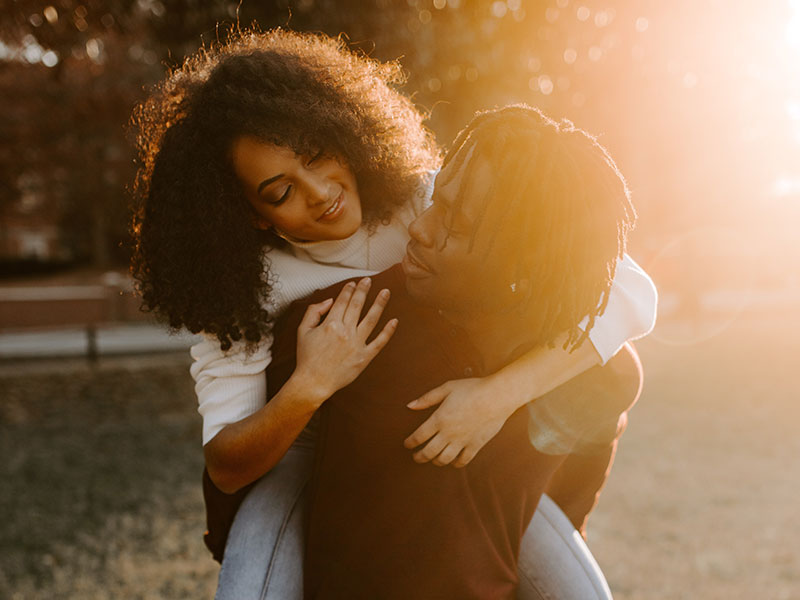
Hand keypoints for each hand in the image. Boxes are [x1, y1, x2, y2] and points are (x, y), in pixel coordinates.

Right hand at [294, 277, 396, 404]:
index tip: (354, 283)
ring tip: (385, 292)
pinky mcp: (364, 357)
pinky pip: (379, 342)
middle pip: (357, 305)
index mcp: (330, 324)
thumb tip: (329, 301)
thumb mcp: (302, 331)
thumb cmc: (307, 358)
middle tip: (369, 280)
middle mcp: (345, 332)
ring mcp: (357, 344)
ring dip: (380, 303)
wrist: (313, 382)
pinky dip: (388, 331)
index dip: (349, 290)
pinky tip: (394, 321)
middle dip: (363, 290)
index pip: (342, 301)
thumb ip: (313, 312)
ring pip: (372, 319)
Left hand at [403, 377, 515, 467]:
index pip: (418, 436)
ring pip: (444, 459)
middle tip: (416, 456)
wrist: (497, 396)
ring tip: (432, 459)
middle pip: (428, 452)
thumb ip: (427, 398)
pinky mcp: (476, 445)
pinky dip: (455, 463)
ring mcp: (462, 441)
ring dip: (435, 461)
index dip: (410, 443)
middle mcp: (449, 433)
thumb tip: (410, 406)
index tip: (407, 444)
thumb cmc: (472, 389)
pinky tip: (452, 461)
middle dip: (419, 457)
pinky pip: (463, 460)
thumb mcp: (447, 388)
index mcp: (439, 419)